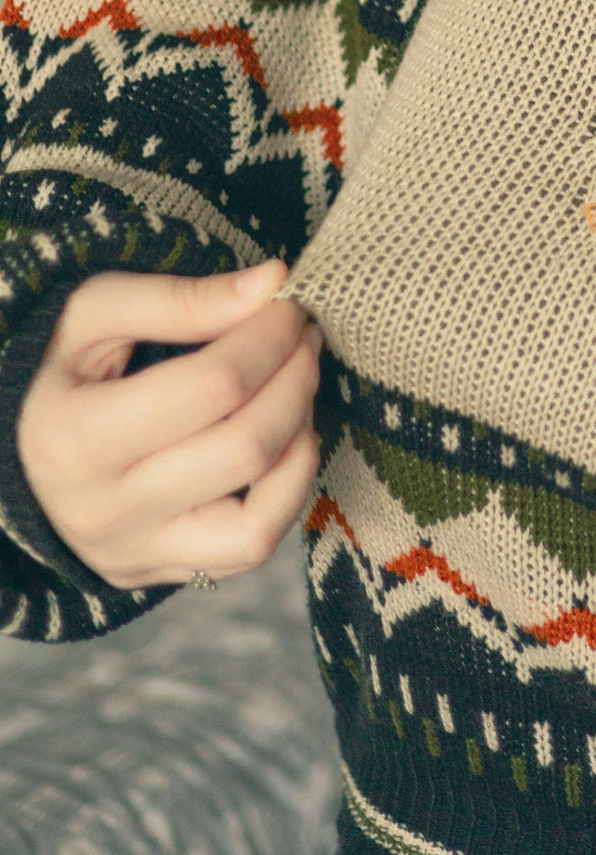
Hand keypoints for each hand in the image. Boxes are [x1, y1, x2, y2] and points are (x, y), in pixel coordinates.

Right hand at [17, 261, 322, 590]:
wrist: (32, 459)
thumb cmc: (70, 376)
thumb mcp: (95, 316)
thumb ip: (180, 297)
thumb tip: (273, 282)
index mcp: (77, 436)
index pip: (212, 385)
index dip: (267, 338)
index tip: (287, 306)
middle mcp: (105, 510)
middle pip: (244, 446)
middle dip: (295, 379)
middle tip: (304, 338)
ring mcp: (139, 551)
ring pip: (257, 514)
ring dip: (300, 435)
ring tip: (298, 385)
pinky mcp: (167, 572)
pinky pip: (253, 547)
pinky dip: (290, 491)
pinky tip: (289, 441)